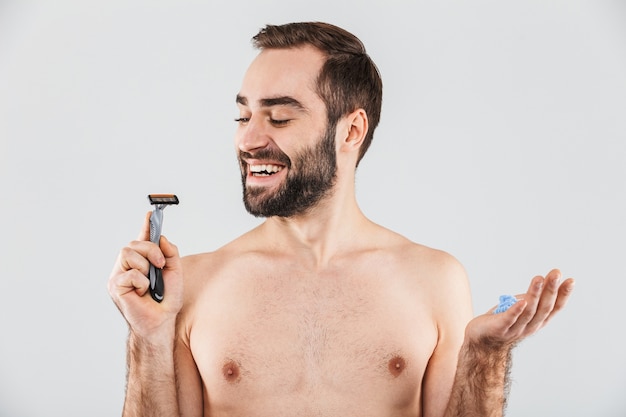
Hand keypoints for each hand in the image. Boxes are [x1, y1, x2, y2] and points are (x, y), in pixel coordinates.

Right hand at [107, 212, 183, 338]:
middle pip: (134, 243)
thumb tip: (161, 238)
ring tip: (150, 283)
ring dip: (145, 266)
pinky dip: (142, 282)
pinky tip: (143, 293)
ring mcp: (118, 275)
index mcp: (142, 261)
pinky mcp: (114, 286)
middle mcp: (128, 266)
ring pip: (128, 253)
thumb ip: (170, 253)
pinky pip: (130, 273)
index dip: (146, 226)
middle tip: (160, 265)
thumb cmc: (166, 300)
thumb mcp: (174, 272)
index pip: (142, 239)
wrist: (161, 322)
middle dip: (151, 251)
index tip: (151, 214)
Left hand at [465, 269, 574, 348]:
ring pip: (528, 311)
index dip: (563, 295)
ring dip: (534, 294)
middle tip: (556, 273)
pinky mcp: (500, 328)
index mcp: (538, 321)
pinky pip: (510, 319)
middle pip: (544, 307)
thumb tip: (544, 280)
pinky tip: (521, 301)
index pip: (555, 308)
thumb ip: (532, 298)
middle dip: (551, 290)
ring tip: (539, 278)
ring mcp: (516, 329)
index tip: (571, 280)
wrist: (482, 341)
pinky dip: (516, 310)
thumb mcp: (521, 307)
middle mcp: (531, 326)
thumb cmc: (503, 320)